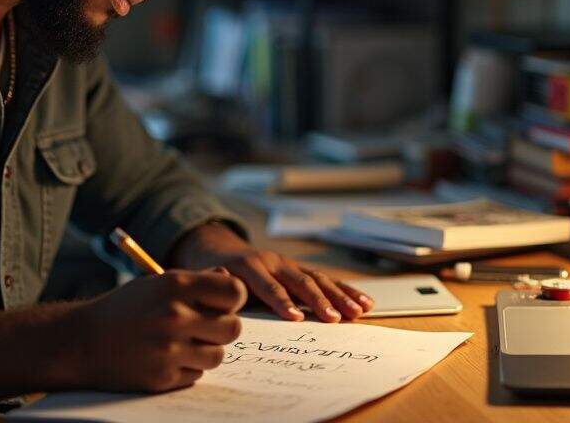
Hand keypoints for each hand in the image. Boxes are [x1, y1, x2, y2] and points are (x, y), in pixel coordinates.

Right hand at [68, 269, 246, 391]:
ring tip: (181, 343)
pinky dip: (187, 368)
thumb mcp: (157, 283)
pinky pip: (197, 375)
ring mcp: (169, 350)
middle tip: (204, 327)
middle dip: (222, 328)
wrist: (81, 342)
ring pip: (217, 355)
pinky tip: (165, 358)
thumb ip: (196, 282)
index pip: (235, 292)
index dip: (232, 299)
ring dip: (205, 351)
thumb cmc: (124, 308)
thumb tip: (230, 283)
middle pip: (233, 328)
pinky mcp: (162, 378)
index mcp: (175, 285)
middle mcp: (174, 316)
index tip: (221, 303)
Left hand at [170, 222, 373, 322]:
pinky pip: (327, 279)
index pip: (266, 286)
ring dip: (340, 296)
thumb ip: (214, 289)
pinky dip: (346, 290)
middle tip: (335, 319)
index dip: (280, 301)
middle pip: (299, 281)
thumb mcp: (204, 280)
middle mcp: (271, 261)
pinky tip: (365, 302)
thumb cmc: (212, 275)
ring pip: (318, 279)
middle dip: (319, 300)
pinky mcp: (300, 269)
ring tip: (357, 312)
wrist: (220, 250)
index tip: (294, 319)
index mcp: (246, 266)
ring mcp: (288, 264)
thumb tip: (220, 297)